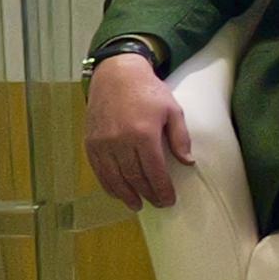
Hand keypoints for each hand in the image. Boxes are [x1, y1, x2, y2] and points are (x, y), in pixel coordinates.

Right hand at [82, 50, 192, 210]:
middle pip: (134, 176)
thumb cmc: (149, 91)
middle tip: (157, 204)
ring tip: (137, 205)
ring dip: (126, 194)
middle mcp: (120, 141)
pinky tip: (117, 192)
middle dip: (147, 194)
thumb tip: (188, 162)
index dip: (162, 188)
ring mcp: (102, 143)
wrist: (116, 75)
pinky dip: (108, 184)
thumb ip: (180, 138)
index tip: (169, 200)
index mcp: (144, 133)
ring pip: (114, 177)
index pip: (154, 170)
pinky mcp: (90, 142)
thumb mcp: (173, 110)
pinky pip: (98, 169)